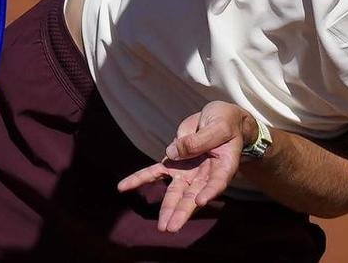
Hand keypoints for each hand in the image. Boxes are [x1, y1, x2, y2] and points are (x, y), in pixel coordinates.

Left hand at [117, 101, 256, 231]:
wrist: (218, 118)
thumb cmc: (225, 122)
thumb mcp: (218, 126)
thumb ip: (199, 140)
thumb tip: (171, 153)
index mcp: (223, 165)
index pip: (217, 181)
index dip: (210, 192)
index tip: (200, 202)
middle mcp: (204, 174)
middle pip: (192, 194)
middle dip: (182, 211)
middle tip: (172, 228)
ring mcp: (187, 171)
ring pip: (174, 191)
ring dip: (166, 208)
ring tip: (161, 227)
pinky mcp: (172, 163)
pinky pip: (153, 173)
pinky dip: (138, 179)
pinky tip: (122, 187)